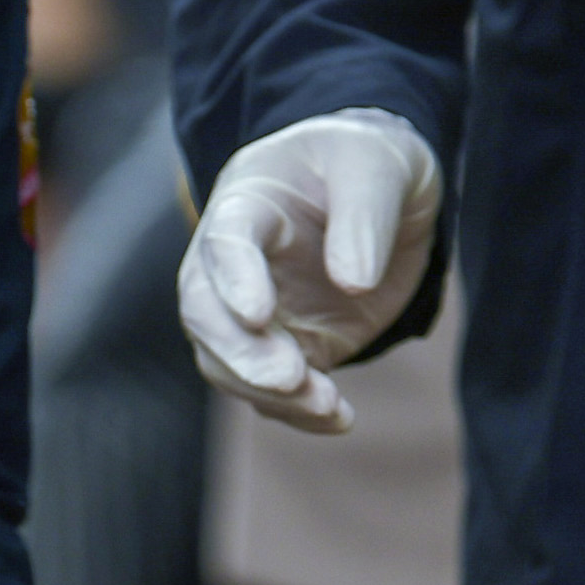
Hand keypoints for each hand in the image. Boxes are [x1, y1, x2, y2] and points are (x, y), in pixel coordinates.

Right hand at [176, 108, 442, 434]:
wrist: (377, 194)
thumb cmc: (368, 166)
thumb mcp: (378, 168)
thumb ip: (365, 216)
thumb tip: (354, 281)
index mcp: (248, 202)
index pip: (225, 242)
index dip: (235, 280)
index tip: (259, 315)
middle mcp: (232, 264)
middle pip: (206, 314)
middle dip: (241, 355)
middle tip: (290, 379)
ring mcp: (252, 312)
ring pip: (229, 364)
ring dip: (271, 395)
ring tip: (329, 406)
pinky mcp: (281, 349)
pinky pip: (271, 393)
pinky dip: (299, 414)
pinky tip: (339, 419)